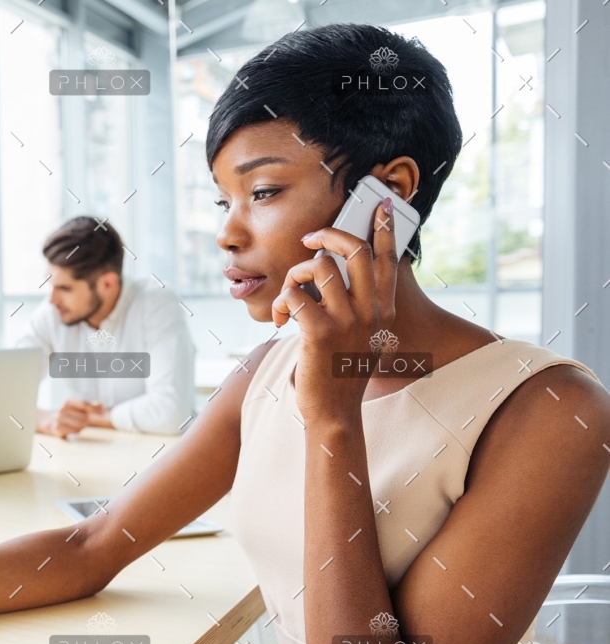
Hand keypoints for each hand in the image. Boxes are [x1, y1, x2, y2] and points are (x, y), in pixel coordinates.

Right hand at [37, 400, 104, 437]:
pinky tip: (70, 429)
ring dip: (80, 428)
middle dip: (86, 421)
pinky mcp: (56, 427)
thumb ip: (90, 406)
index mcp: (69, 402)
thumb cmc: (69, 415)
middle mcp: (63, 409)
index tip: (102, 413)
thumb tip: (101, 404)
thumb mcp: (78, 408)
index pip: (84, 404)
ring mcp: (59, 418)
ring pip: (79, 426)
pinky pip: (73, 431)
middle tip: (82, 422)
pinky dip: (75, 432)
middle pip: (83, 417)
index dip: (94, 408)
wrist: (50, 421)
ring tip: (74, 425)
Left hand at [271, 196, 398, 422]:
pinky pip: (294, 294)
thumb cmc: (342, 376)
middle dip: (328, 235)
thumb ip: (364, 314)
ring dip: (294, 277)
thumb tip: (353, 287)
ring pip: (318, 267)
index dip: (383, 229)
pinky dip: (281, 302)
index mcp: (382, 311)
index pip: (387, 260)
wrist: (334, 413)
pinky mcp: (319, 332)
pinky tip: (282, 322)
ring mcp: (347, 321)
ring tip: (289, 300)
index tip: (381, 204)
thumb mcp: (365, 342)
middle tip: (309, 239)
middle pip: (355, 251)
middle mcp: (370, 312)